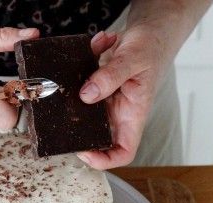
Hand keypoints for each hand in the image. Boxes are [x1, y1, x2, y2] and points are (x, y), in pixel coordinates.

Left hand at [77, 27, 172, 168]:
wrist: (150, 32)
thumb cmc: (151, 48)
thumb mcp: (134, 59)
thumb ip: (111, 76)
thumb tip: (87, 94)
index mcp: (132, 115)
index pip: (123, 153)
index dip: (104, 160)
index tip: (85, 151)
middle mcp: (117, 113)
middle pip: (96, 138)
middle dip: (77, 133)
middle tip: (60, 120)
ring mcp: (105, 102)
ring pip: (82, 115)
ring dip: (70, 102)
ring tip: (67, 84)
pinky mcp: (94, 88)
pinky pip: (78, 90)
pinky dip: (74, 73)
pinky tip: (84, 55)